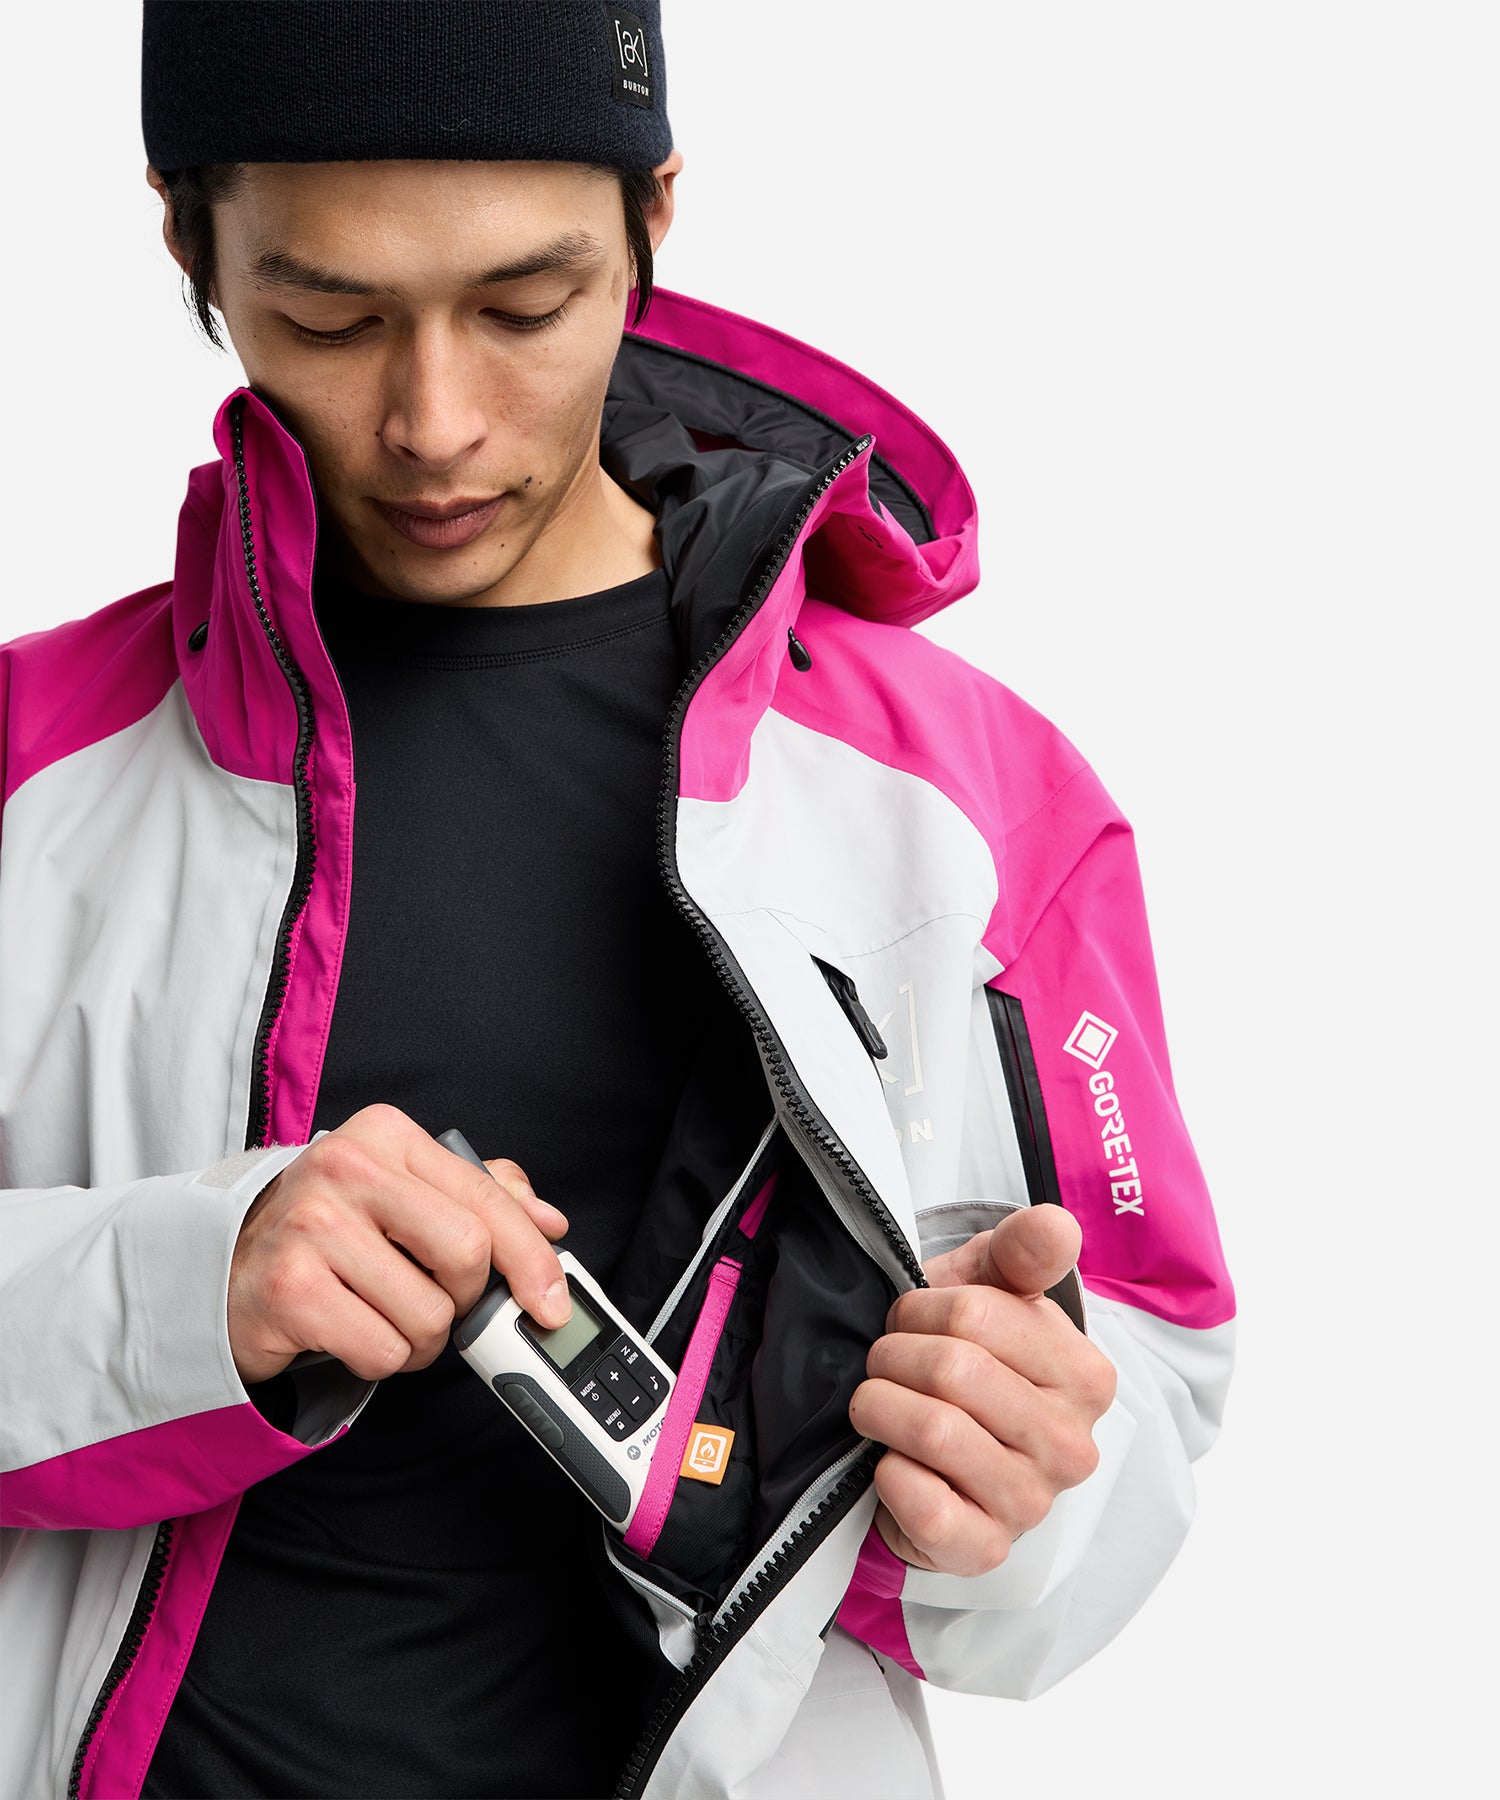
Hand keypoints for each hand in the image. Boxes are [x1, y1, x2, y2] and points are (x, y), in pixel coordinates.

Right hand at [227, 1104, 569, 1384]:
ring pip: (429, 1313)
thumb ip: (479, 1194)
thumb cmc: (329, 1232)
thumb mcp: (403, 1191)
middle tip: (437, 1302)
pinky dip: (381, 1359)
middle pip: (467, 1253)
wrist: (226, 1269)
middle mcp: (346, 1167)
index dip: (532, 1257)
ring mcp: (312, 1226)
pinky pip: (383, 1351)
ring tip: (382, 1316)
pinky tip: (352, 1333)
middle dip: (465, 1298)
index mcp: (386, 1134)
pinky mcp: (289, 1289)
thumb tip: (549, 1220)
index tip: (552, 1301)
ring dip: (420, 1339)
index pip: (486, 1196)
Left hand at [849, 1206, 1115, 1576]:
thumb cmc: (965, 1357)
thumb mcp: (991, 1290)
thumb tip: (1057, 1225)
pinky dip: (887, 1471)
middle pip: (951, 1369)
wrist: (932, 1451)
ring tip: (877, 1404)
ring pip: (932, 1431)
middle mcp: (1072, 1446)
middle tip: (885, 1362)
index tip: (914, 1321)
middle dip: (893, 1355)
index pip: (974, 1315)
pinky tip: (892, 1462)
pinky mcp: (985, 1549)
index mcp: (1086, 1376)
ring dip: (879, 1407)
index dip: (920, 1309)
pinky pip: (922, 1502)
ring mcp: (1032, 1503)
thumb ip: (1024, 1250)